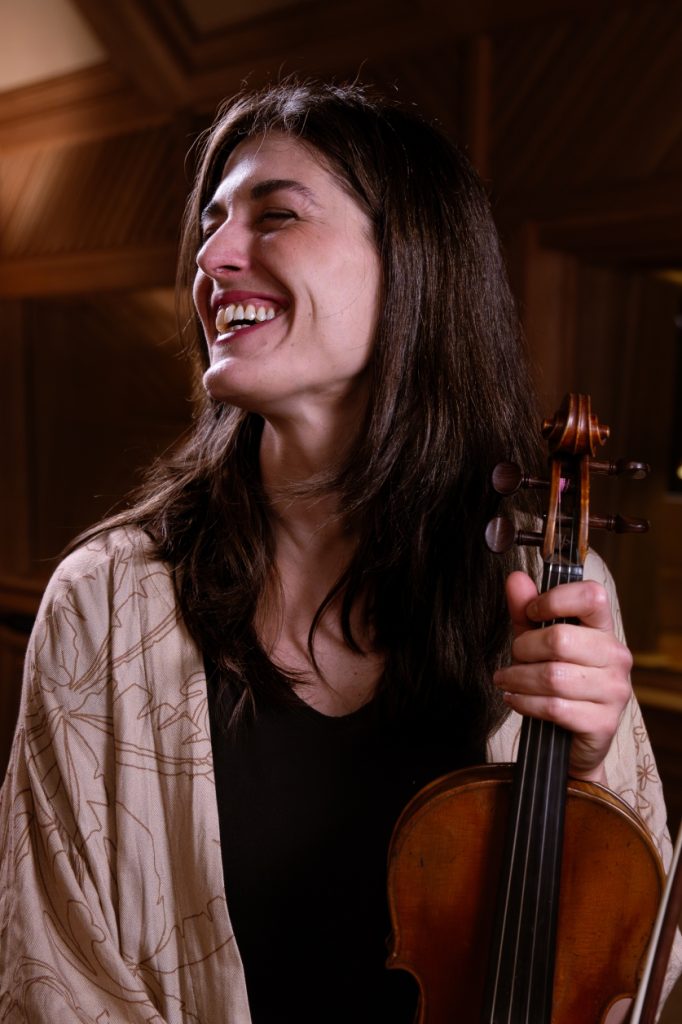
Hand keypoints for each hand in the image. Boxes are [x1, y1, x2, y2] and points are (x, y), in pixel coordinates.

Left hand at [493, 570, 632, 781]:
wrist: (572, 741)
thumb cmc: (557, 683)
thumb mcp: (537, 643)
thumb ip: (526, 612)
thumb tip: (515, 579)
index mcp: (604, 630)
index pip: (591, 596)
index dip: (555, 599)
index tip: (532, 612)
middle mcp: (616, 657)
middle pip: (560, 639)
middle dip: (524, 648)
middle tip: (513, 656)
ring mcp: (614, 691)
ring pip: (553, 676)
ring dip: (518, 678)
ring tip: (506, 680)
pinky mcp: (603, 722)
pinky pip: (554, 707)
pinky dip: (525, 703)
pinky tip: (515, 700)